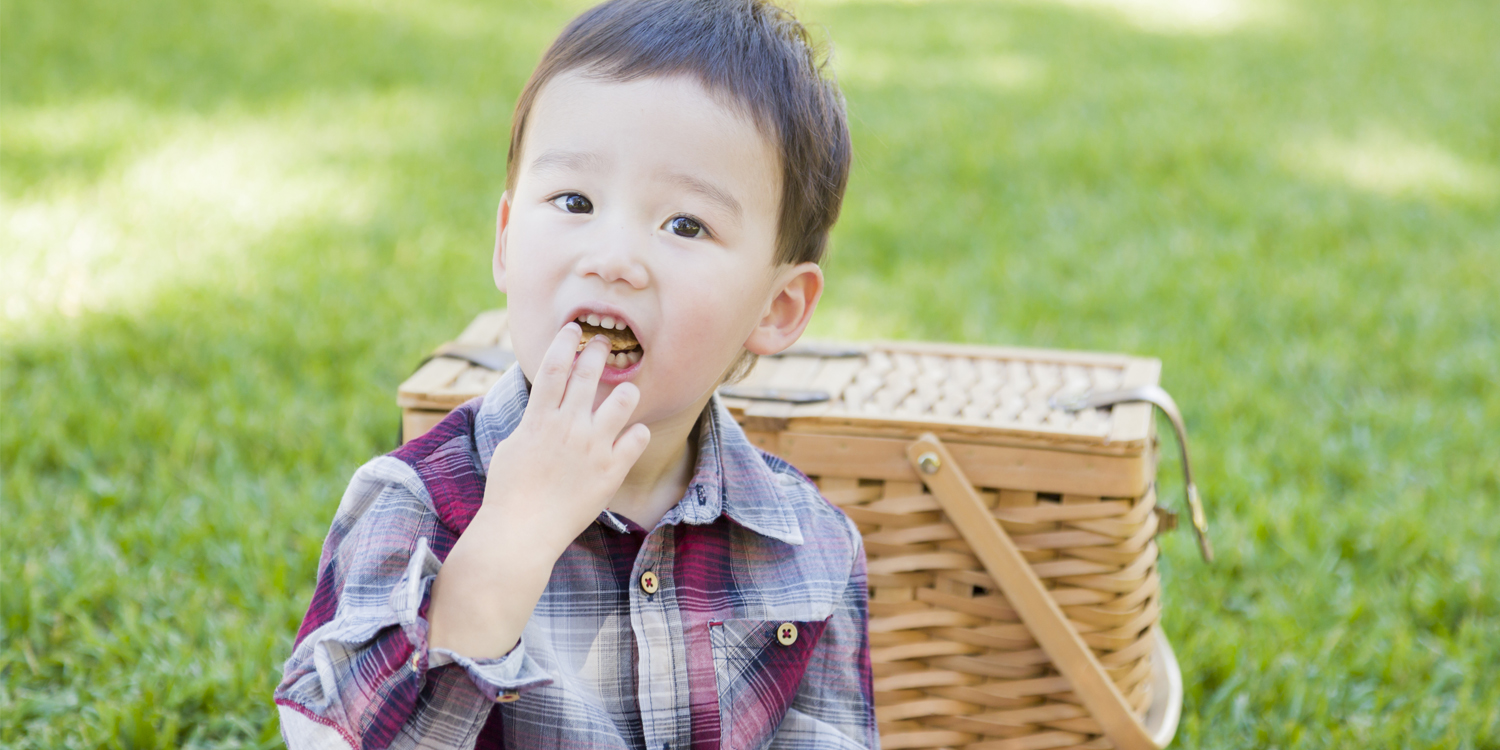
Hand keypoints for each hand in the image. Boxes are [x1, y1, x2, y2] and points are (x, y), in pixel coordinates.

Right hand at [428, 324, 648, 658]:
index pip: (554, 367)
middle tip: (605, 343)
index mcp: (539, 419)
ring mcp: (593, 446)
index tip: (573, 328)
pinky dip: (638, 434)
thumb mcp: (509, 448)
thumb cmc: (508, 493)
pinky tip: (634, 435)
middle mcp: (568, 425)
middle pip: (589, 374)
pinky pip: (638, 437)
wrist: (522, 531)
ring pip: (623, 400)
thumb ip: (529, 425)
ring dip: (626, 392)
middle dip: (599, 352)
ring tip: (625, 393)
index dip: (565, 342)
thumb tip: (539, 411)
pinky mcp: (612, 469)